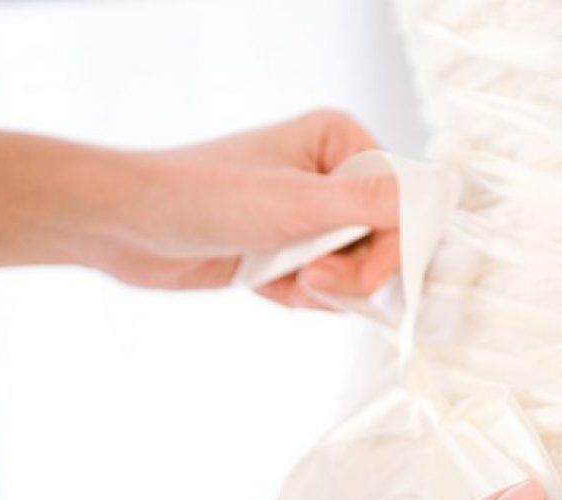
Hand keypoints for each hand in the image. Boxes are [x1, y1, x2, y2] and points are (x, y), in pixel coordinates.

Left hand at [83, 109, 402, 308]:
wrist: (128, 225)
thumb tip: (433, 200)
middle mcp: (330, 173)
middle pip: (384, 241)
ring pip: (354, 269)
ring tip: (282, 277)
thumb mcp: (293, 204)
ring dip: (321, 288)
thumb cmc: (200, 197)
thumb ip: (367, 206)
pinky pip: (323, 286)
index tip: (364, 276)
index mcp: (339, 141)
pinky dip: (299, 295)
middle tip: (311, 278)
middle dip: (351, 272)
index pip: (404, 200)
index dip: (394, 245)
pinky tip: (263, 282)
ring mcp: (308, 213)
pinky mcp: (287, 247)